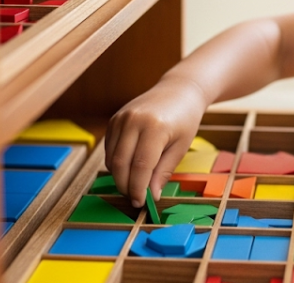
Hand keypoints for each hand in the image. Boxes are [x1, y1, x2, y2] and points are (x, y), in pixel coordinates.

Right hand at [104, 77, 208, 207]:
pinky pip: (109, 148)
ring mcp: (121, 118)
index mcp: (155, 127)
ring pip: (112, 158)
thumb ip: (163, 172)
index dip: (138, 188)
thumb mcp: (180, 147)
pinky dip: (116, 163)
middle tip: (135, 199)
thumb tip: (152, 196)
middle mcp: (133, 121)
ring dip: (119, 177)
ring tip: (134, 185)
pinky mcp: (114, 119)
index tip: (140, 203)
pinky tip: (129, 168)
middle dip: (126, 186)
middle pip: (121, 164)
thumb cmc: (185, 119)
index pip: (140, 166)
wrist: (178, 90)